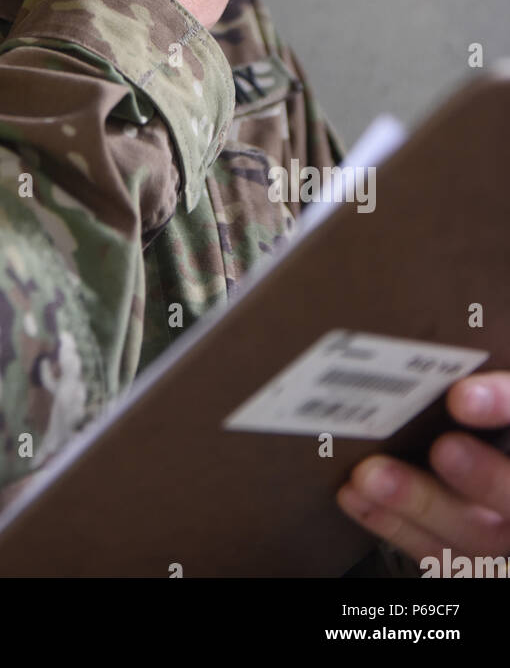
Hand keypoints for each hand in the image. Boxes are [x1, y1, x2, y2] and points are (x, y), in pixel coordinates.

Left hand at [336, 373, 509, 567]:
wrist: (476, 459)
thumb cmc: (468, 406)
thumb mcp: (483, 372)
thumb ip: (477, 368)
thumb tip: (443, 298)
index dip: (507, 405)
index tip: (463, 397)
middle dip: (482, 476)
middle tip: (440, 449)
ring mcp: (502, 526)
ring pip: (477, 535)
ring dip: (419, 505)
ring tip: (370, 476)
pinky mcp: (467, 550)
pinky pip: (437, 552)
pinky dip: (394, 525)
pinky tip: (356, 495)